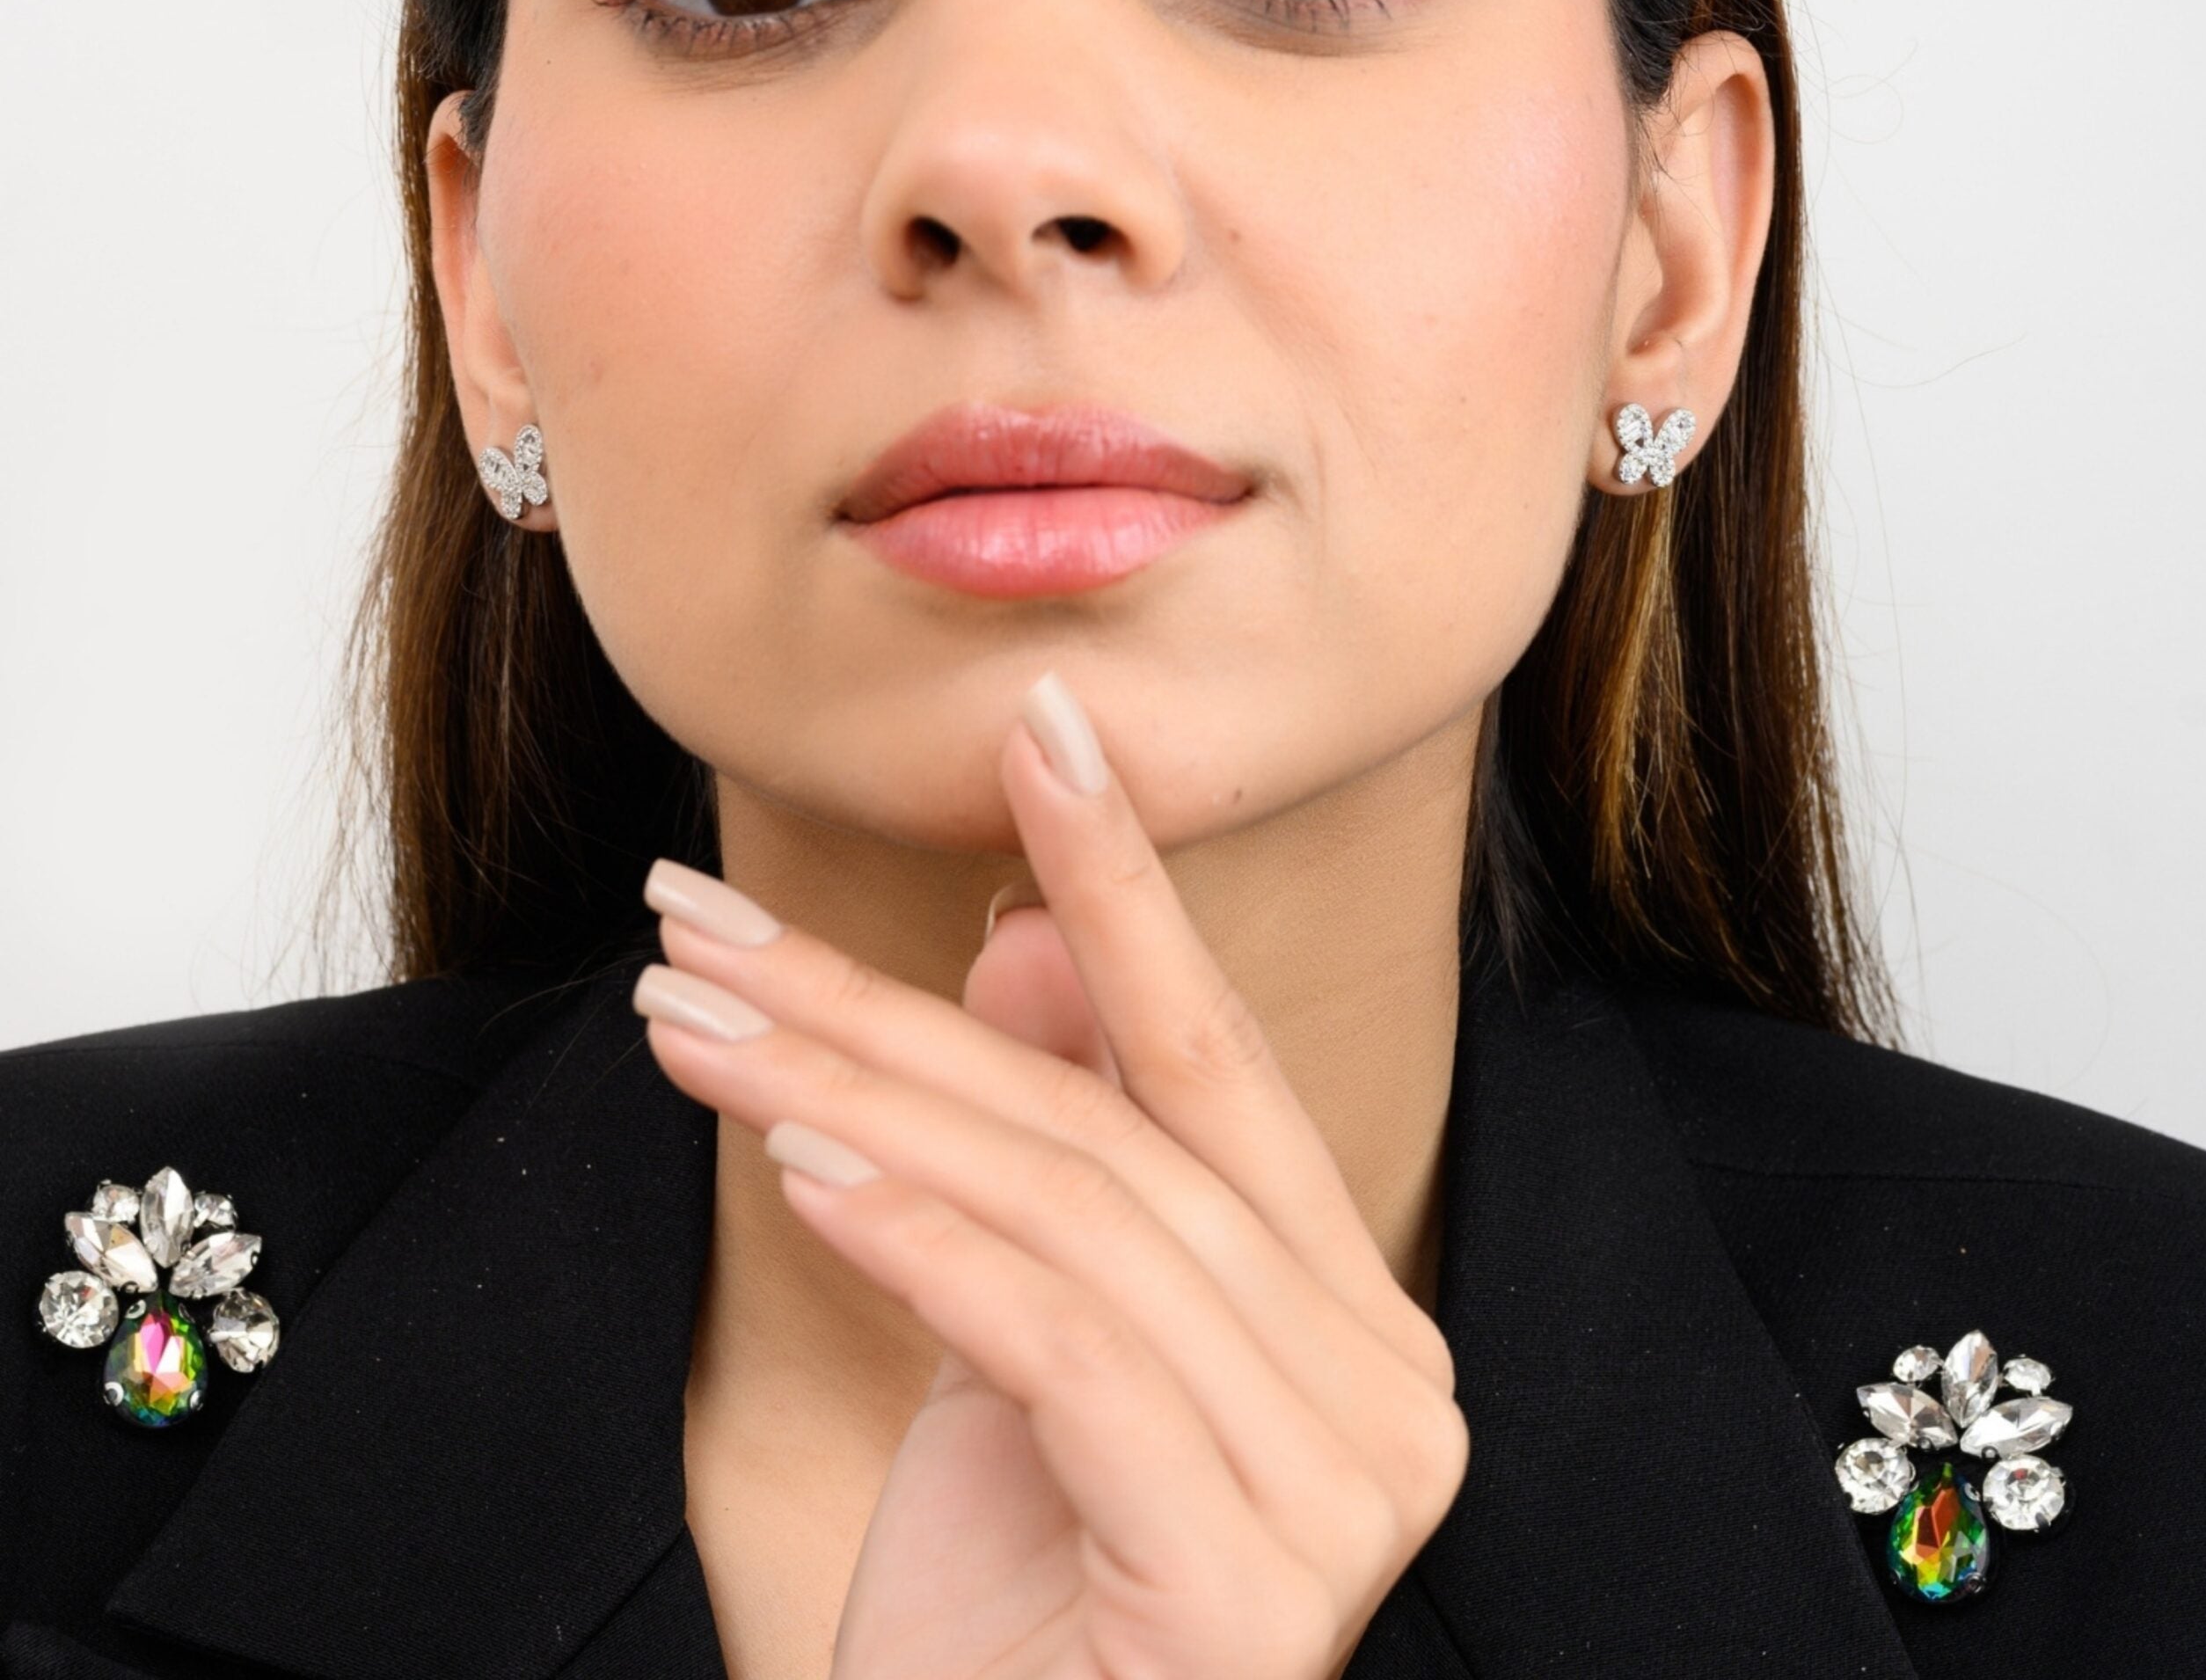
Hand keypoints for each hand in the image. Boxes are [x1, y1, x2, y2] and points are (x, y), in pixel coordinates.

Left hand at [634, 671, 1467, 1678]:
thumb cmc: (1007, 1600)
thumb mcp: (1014, 1341)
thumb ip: (1054, 1148)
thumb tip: (1022, 949)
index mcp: (1348, 1309)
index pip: (1218, 1058)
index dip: (1127, 883)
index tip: (1044, 730)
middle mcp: (1388, 1385)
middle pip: (1115, 1132)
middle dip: (897, 1007)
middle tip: (710, 918)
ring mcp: (1344, 1490)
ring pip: (1079, 1221)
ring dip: (865, 1103)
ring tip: (699, 1027)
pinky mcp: (1255, 1583)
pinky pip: (1070, 1355)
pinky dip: (928, 1247)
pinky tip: (804, 1170)